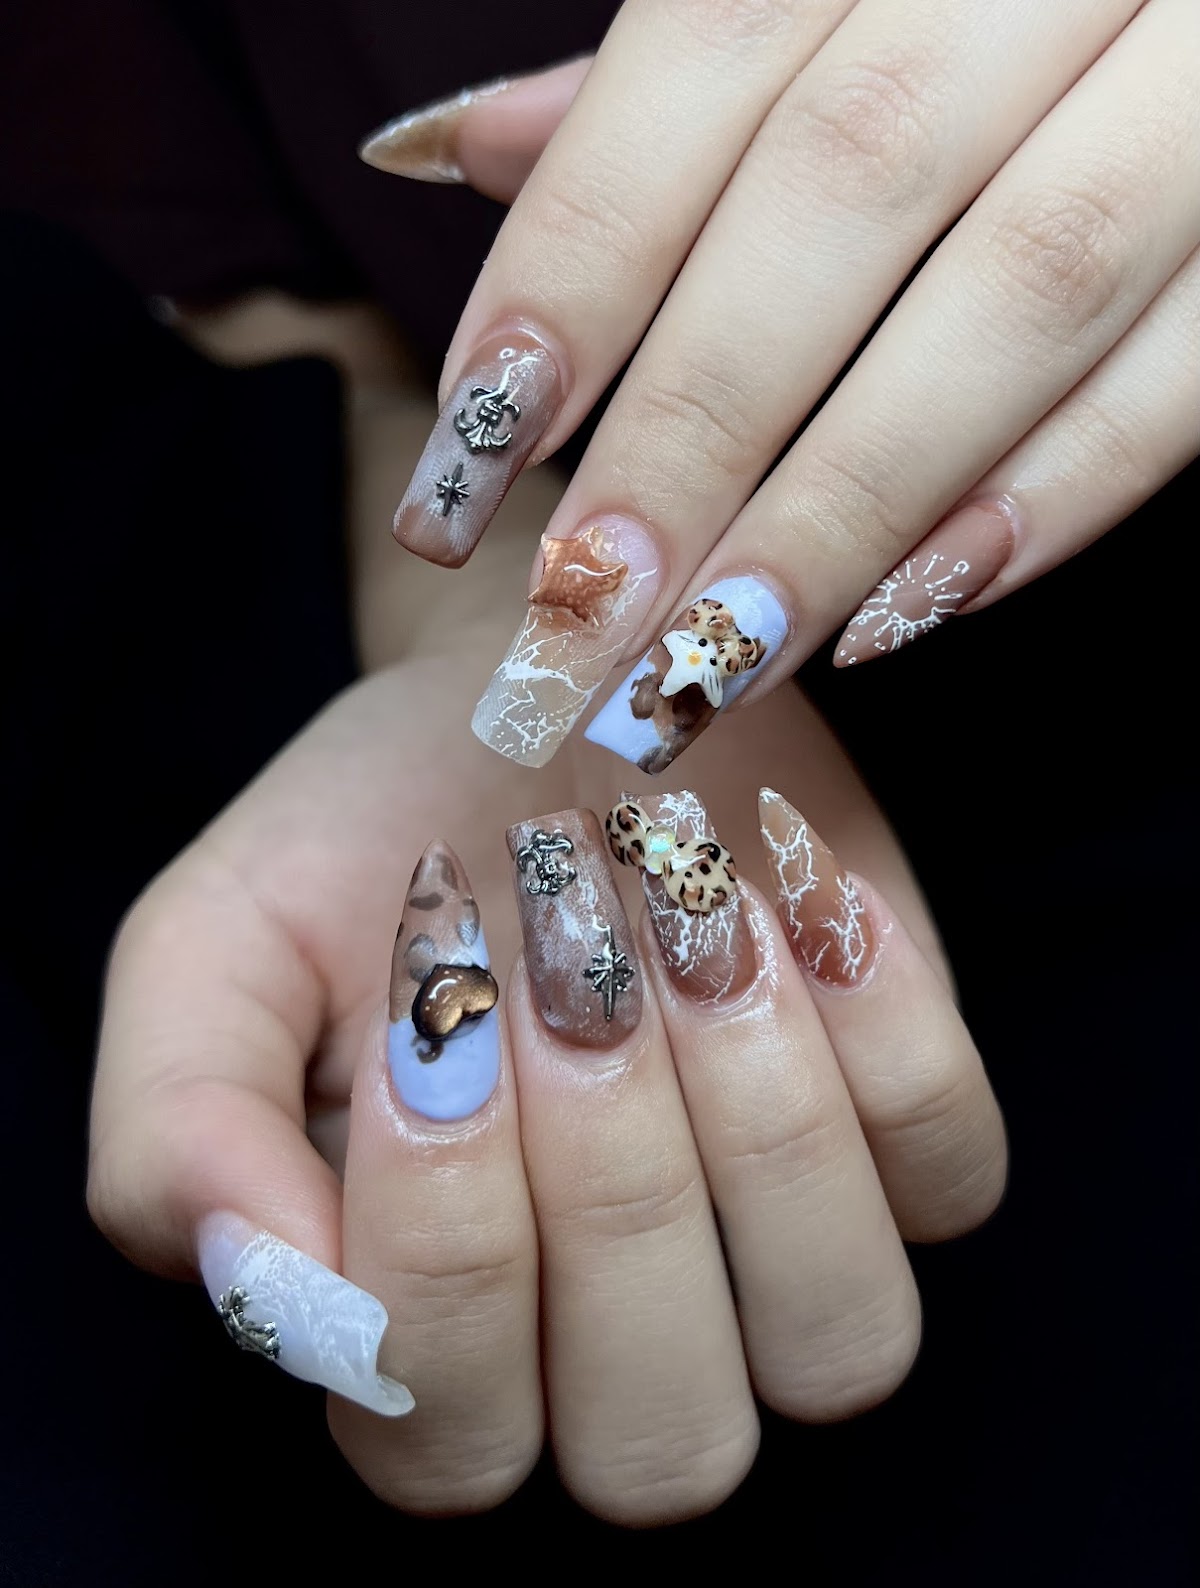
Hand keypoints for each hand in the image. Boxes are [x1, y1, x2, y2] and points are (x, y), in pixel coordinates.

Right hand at [88, 592, 1003, 1524]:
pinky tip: (791, 899)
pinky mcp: (910, 1138)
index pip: (446, 1429)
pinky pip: (955, 1174)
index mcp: (427, 1330)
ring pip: (839, 1342)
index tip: (435, 1001)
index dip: (445, 1234)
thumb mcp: (210, 952)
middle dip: (610, 1186)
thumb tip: (256, 1278)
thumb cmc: (365, 841)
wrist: (523, 708)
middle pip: (660, 1435)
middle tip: (565, 967)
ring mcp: (784, 1248)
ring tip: (687, 929)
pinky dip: (884, 1031)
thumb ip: (178, 1130)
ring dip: (759, 1120)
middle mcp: (618, 1334)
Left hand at [362, 0, 1198, 772]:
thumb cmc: (1003, 3)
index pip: (708, 57)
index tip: (466, 470)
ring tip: (712, 659)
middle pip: (847, 183)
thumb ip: (677, 74)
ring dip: (848, 500)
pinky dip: (1055, 493)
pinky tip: (909, 609)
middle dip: (694, 428)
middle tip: (579, 619)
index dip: (574, 269)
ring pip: (1026, 283)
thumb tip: (460, 148)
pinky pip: (1194, 362)